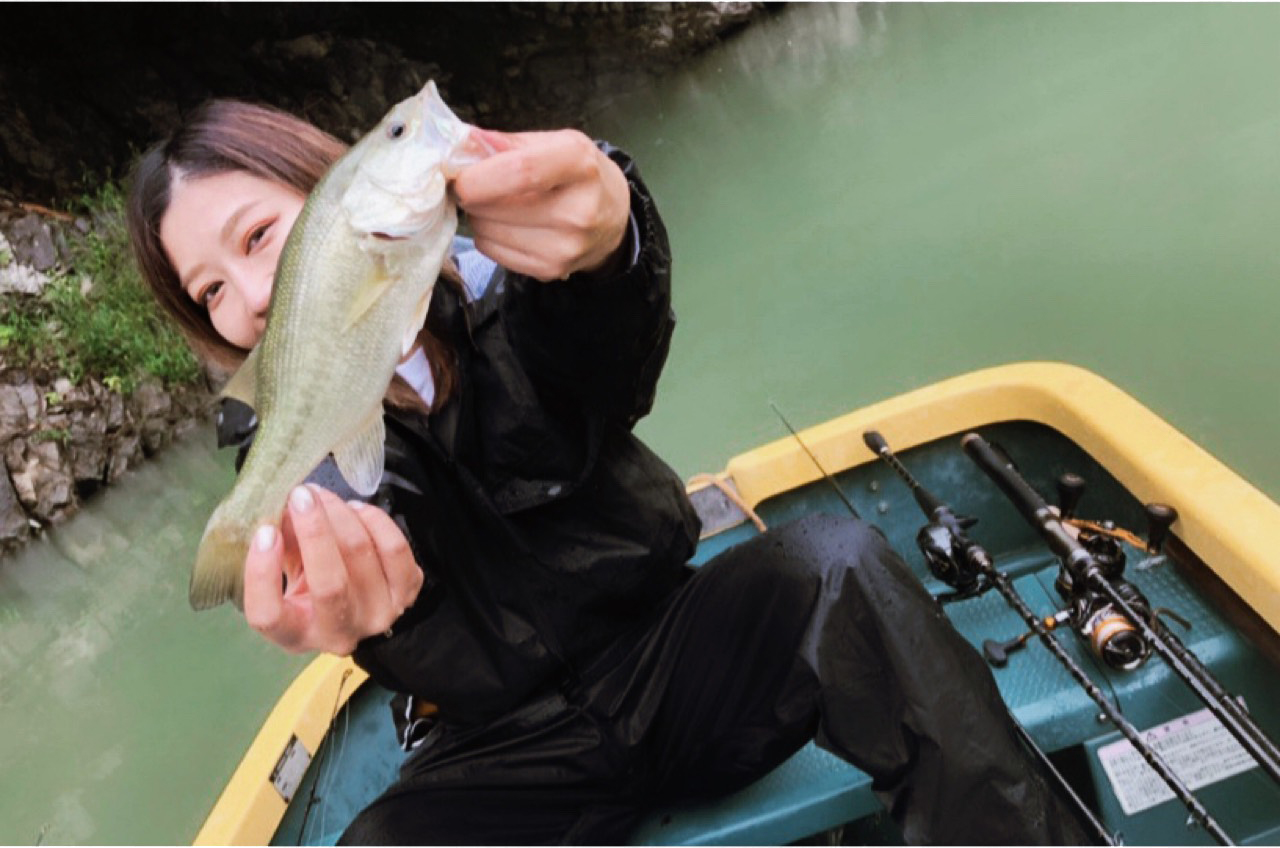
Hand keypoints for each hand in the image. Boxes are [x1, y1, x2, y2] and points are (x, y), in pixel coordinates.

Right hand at [242, 485, 424, 655]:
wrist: (360, 603)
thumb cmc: (310, 584)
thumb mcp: (286, 572)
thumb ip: (279, 544)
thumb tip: (284, 505)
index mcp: (295, 634)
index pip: (269, 616)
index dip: (262, 573)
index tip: (264, 532)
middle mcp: (338, 634)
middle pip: (329, 585)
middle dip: (313, 531)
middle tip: (300, 495)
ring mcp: (378, 615)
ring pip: (360, 556)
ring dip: (340, 515)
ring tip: (323, 496)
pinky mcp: (406, 594)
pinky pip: (394, 548)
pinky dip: (373, 520)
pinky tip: (356, 509)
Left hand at [453, 128, 630, 281]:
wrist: (613, 218)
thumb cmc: (578, 174)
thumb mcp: (555, 143)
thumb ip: (506, 142)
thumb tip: (460, 145)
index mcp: (579, 164)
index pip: (520, 172)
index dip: (479, 177)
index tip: (460, 177)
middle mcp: (578, 210)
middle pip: (496, 206)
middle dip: (471, 195)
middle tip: (475, 185)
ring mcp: (565, 246)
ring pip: (488, 231)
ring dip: (479, 216)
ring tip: (497, 205)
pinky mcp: (551, 270)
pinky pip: (493, 252)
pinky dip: (489, 237)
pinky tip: (507, 225)